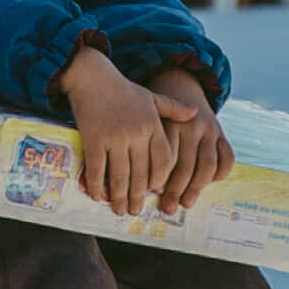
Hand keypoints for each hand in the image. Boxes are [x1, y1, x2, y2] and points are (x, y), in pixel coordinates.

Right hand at [59, 46, 193, 214]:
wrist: (92, 76)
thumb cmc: (124, 90)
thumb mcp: (152, 97)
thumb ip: (174, 109)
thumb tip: (195, 114)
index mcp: (153, 125)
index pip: (163, 162)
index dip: (159, 181)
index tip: (154, 192)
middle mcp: (137, 134)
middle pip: (141, 175)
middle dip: (138, 197)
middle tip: (135, 212)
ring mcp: (115, 138)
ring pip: (121, 176)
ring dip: (120, 197)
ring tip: (120, 210)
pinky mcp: (94, 140)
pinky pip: (97, 169)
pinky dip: (98, 186)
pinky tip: (99, 196)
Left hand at [150, 67, 234, 210]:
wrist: (179, 85)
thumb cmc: (157, 112)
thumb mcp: (147, 121)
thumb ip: (145, 146)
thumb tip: (140, 182)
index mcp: (171, 122)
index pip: (167, 157)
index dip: (161, 177)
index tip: (153, 192)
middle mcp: (192, 126)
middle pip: (186, 165)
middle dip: (177, 190)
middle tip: (169, 207)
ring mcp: (210, 130)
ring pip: (207, 165)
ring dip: (197, 188)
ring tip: (187, 202)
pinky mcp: (222, 134)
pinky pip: (228, 158)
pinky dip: (221, 173)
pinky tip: (210, 183)